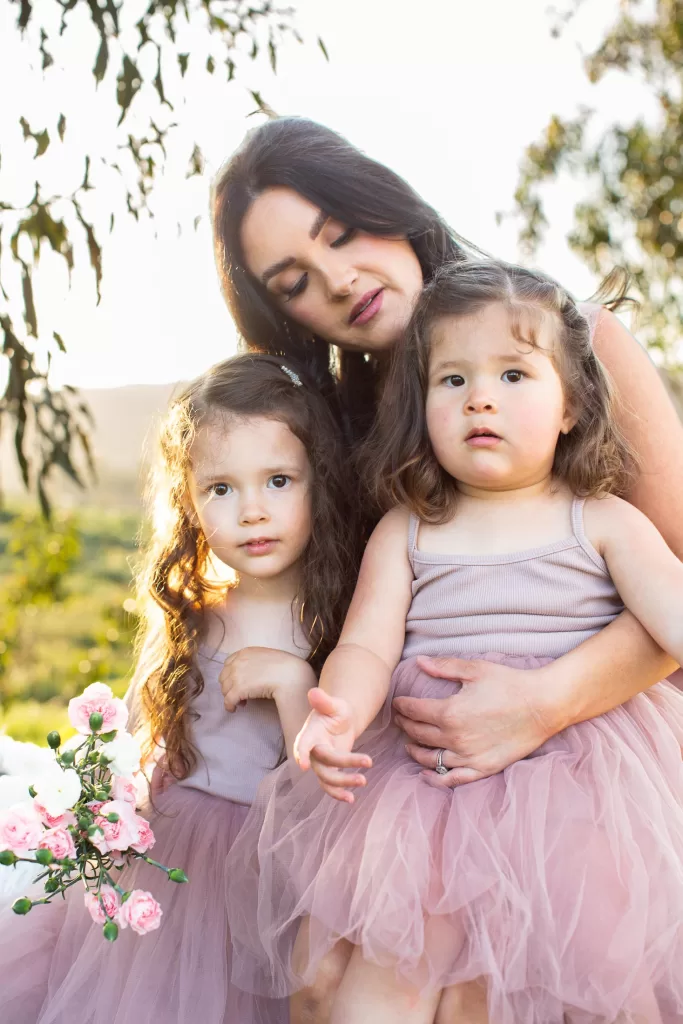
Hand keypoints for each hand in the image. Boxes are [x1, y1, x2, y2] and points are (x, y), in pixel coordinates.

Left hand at [219, 647, 314, 711]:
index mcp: (245, 652)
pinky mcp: (238, 690)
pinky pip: (228, 700)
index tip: (238, 681)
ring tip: (242, 701)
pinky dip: (229, 706)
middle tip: (240, 693)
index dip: (231, 674)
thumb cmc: (285, 667)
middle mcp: (238, 662)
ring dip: (230, 696)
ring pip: (224, 689)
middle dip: (230, 685)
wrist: (291, 675)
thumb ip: (256, 660)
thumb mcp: (268, 656)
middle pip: (224, 677)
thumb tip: (253, 672)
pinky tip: (235, 709)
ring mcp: (236, 676)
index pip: (228, 663)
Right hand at [294, 688, 371, 803]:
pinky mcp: (329, 771)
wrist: (339, 722)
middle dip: (345, 764)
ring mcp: (320, 764)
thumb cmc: (335, 711)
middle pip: (325, 762)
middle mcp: (312, 751)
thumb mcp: (334, 705)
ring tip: (363, 781)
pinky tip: (351, 799)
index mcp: (310, 734)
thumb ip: (324, 701)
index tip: (303, 765)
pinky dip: (339, 794)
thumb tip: (313, 692)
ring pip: (327, 778)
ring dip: (343, 783)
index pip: (303, 744)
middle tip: (369, 761)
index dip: (301, 754)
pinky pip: (330, 786)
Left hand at [393, 656, 556, 787]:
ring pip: (429, 758)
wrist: (543, 705)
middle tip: (401, 719)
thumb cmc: (509, 683)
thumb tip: (418, 662)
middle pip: (417, 733)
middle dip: (405, 725)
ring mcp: (468, 756)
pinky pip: (452, 778)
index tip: (397, 703)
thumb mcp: (474, 669)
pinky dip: (435, 778)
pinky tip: (425, 773)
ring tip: (409, 743)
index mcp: (449, 712)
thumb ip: (444, 667)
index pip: (413, 711)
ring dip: (414, 750)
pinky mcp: (482, 768)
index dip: (401, 706)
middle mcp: (454, 738)